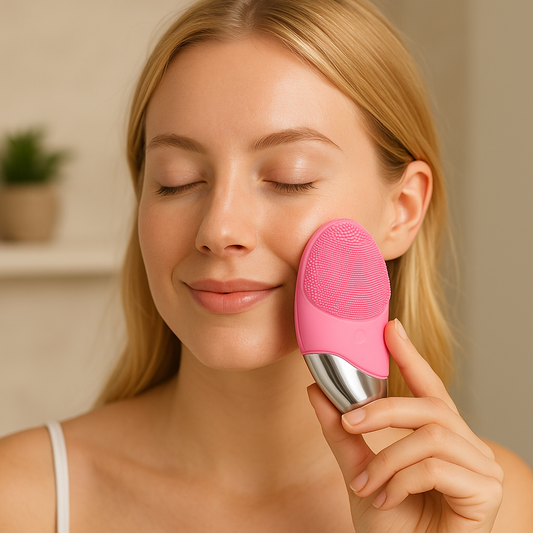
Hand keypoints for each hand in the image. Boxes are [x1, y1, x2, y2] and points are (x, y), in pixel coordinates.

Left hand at [308, 319, 502, 532]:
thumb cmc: (393, 528)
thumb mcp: (360, 472)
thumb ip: (341, 433)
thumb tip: (317, 390)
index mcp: (441, 438)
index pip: (431, 388)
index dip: (411, 356)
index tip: (391, 328)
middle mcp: (467, 446)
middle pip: (429, 405)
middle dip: (383, 410)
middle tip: (349, 421)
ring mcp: (483, 468)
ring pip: (428, 434)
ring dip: (387, 459)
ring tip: (368, 486)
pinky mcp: (487, 491)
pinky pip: (434, 466)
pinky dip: (400, 481)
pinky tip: (387, 501)